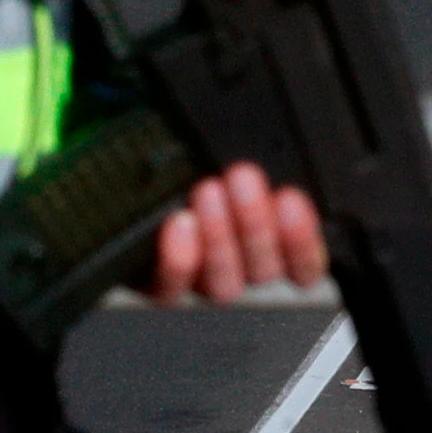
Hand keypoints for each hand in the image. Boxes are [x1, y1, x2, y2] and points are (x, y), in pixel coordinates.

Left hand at [144, 160, 328, 304]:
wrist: (127, 185)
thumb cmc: (190, 167)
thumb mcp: (226, 153)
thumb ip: (257, 159)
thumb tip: (272, 141)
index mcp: (270, 243)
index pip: (304, 263)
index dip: (303, 241)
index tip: (291, 202)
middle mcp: (240, 269)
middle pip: (263, 268)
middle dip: (256, 222)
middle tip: (244, 178)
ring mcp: (200, 282)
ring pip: (224, 283)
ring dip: (220, 238)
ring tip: (209, 193)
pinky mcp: (159, 288)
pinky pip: (172, 291)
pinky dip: (179, 261)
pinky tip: (180, 225)